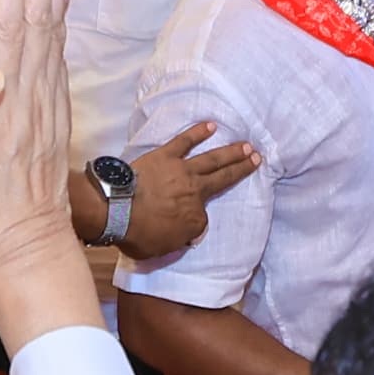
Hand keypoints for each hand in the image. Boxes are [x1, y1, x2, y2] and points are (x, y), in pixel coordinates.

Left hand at [118, 120, 260, 266]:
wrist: (115, 211)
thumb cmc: (136, 234)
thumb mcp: (162, 248)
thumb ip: (178, 238)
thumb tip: (186, 232)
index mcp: (194, 218)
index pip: (202, 220)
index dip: (193, 225)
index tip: (183, 228)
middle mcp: (194, 191)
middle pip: (223, 178)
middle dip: (241, 169)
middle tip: (257, 158)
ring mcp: (180, 170)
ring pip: (211, 159)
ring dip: (230, 152)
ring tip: (246, 145)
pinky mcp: (165, 155)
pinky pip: (184, 141)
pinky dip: (198, 132)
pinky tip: (211, 125)